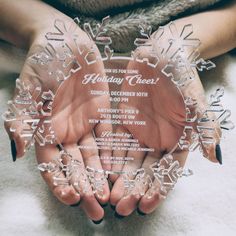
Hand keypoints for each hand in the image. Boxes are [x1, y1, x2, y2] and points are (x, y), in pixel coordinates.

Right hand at [3, 18, 111, 220]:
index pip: (52, 163)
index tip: (71, 198)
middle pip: (75, 166)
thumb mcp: (29, 87)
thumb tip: (16, 149)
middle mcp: (66, 132)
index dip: (60, 181)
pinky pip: (108, 138)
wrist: (65, 43)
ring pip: (93, 157)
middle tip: (96, 210)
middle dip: (84, 188)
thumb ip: (21, 117)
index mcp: (47, 130)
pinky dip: (112, 154)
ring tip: (108, 196)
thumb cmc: (44, 62)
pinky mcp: (102, 115)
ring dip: (100, 177)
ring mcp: (85, 125)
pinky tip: (118, 170)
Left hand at [109, 26, 221, 215]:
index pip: (169, 170)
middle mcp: (160, 140)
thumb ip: (205, 127)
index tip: (145, 205)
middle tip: (121, 207)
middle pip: (147, 170)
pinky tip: (103, 171)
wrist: (161, 55)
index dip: (158, 188)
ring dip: (122, 178)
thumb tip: (215, 157)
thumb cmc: (181, 75)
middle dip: (135, 190)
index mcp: (179, 139)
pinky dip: (112, 157)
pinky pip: (118, 143)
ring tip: (110, 195)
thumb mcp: (195, 99)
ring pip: (131, 160)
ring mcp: (142, 132)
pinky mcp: (127, 122)